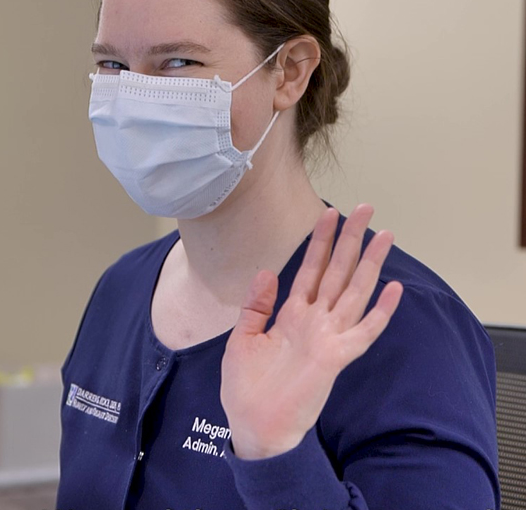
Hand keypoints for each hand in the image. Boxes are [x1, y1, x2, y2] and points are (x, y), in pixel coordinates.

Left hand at [220, 204, 403, 459]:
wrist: (254, 427)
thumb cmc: (247, 387)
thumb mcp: (243, 338)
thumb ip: (256, 305)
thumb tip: (267, 270)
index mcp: (292, 313)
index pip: (311, 267)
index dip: (320, 239)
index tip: (329, 212)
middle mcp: (314, 320)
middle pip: (337, 270)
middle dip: (351, 239)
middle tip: (366, 208)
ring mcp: (328, 337)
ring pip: (354, 291)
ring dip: (370, 263)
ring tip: (385, 235)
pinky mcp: (336, 358)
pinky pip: (363, 332)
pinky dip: (380, 312)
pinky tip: (394, 289)